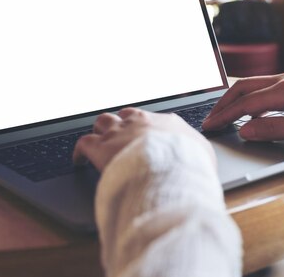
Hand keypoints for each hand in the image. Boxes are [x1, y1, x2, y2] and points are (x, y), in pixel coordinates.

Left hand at [73, 108, 214, 171]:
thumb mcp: (204, 156)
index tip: (147, 134)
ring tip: (100, 141)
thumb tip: (202, 158)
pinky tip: (79, 159)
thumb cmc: (188, 165)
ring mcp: (118, 133)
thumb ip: (199, 152)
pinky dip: (80, 151)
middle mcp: (140, 122)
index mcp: (165, 123)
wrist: (169, 170)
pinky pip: (83, 144)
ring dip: (101, 131)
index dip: (147, 128)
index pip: (153, 119)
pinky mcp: (100, 148)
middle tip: (121, 135)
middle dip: (122, 123)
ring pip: (103, 122)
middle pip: (126, 115)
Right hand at [202, 72, 283, 141]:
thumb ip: (272, 129)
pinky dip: (250, 99)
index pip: (245, 103)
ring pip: (253, 86)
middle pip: (243, 89)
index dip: (224, 116)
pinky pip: (265, 88)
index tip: (209, 126)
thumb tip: (244, 130)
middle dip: (223, 104)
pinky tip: (250, 111)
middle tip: (209, 120)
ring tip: (223, 115)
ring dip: (235, 100)